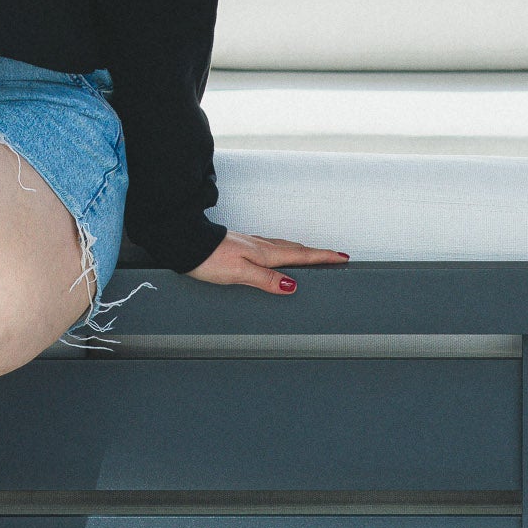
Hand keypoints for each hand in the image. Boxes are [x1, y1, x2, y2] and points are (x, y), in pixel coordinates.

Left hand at [184, 228, 349, 293]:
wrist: (185, 241)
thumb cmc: (208, 258)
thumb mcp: (239, 272)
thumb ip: (266, 279)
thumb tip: (292, 286)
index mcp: (264, 253)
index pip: (300, 256)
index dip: (322, 257)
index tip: (342, 257)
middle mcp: (260, 246)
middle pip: (295, 250)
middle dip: (317, 254)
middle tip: (335, 257)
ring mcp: (251, 244)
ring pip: (283, 248)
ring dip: (301, 252)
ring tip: (313, 257)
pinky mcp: (241, 246)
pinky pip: (271, 248)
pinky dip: (284, 252)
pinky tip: (278, 256)